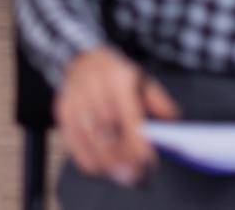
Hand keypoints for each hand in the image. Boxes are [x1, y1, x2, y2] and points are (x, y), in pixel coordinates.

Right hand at [54, 48, 178, 186]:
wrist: (83, 58)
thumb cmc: (118, 75)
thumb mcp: (143, 80)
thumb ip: (159, 103)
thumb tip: (172, 124)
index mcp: (118, 78)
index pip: (127, 118)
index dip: (137, 143)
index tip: (147, 162)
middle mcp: (93, 87)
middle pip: (107, 132)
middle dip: (123, 159)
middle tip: (136, 176)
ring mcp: (75, 98)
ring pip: (90, 140)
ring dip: (107, 163)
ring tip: (122, 175)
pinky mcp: (63, 109)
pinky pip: (73, 142)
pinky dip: (87, 160)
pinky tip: (101, 168)